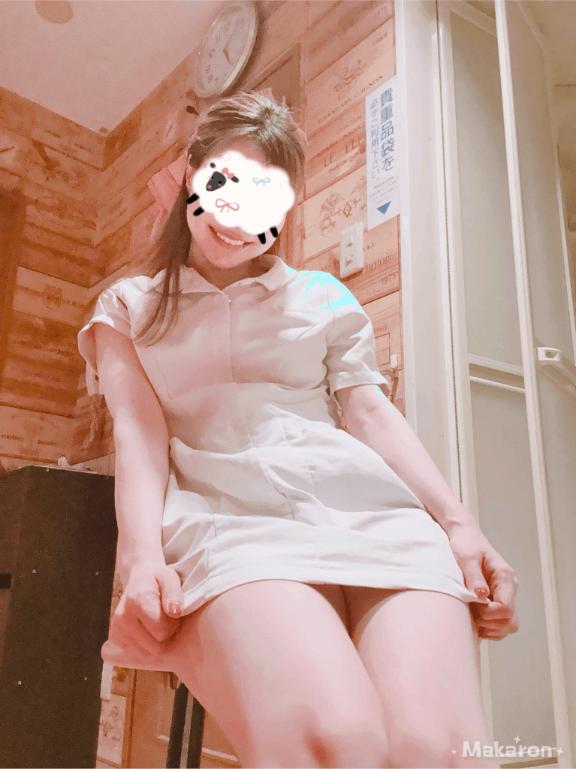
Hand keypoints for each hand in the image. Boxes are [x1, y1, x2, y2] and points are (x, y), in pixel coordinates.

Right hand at [104, 560, 184, 659]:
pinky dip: (146, 647)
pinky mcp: (113, 638)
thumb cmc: (158, 579)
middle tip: (164, 618)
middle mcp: (122, 617)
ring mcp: (116, 629)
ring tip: (156, 624)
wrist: (139, 578)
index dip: (172, 624)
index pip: (161, 631)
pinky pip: (136, 654)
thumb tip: (175, 612)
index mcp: (136, 601)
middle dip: (164, 635)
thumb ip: (174, 594)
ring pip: (146, 653)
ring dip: (156, 642)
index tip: (171, 612)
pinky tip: (147, 631)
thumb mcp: (170, 579)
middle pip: (154, 646)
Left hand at [447, 522, 518, 640]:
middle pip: (510, 622)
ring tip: (470, 613)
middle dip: (489, 623)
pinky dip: (487, 627)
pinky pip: (498, 625)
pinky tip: (472, 616)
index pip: (506, 608)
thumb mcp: (467, 557)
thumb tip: (482, 596)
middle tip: (470, 611)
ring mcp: (504, 596)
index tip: (472, 604)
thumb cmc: (466, 544)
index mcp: (505, 577)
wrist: (465, 536)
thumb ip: (474, 577)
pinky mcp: (497, 601)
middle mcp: (509, 589)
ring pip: (506, 626)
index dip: (488, 613)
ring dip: (488, 627)